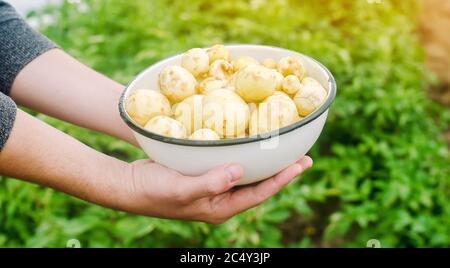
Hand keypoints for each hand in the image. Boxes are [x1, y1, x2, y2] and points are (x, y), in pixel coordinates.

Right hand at [122, 156, 312, 222]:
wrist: (130, 185)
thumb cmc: (154, 190)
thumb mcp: (181, 188)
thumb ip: (210, 183)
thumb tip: (239, 171)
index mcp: (221, 207)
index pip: (259, 194)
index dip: (282, 179)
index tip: (302, 164)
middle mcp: (222, 199)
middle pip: (259, 185)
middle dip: (282, 171)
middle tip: (304, 155)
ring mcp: (214, 186)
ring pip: (248, 174)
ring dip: (266, 162)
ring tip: (284, 149)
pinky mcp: (206, 174)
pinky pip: (232, 163)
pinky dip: (245, 154)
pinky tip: (251, 143)